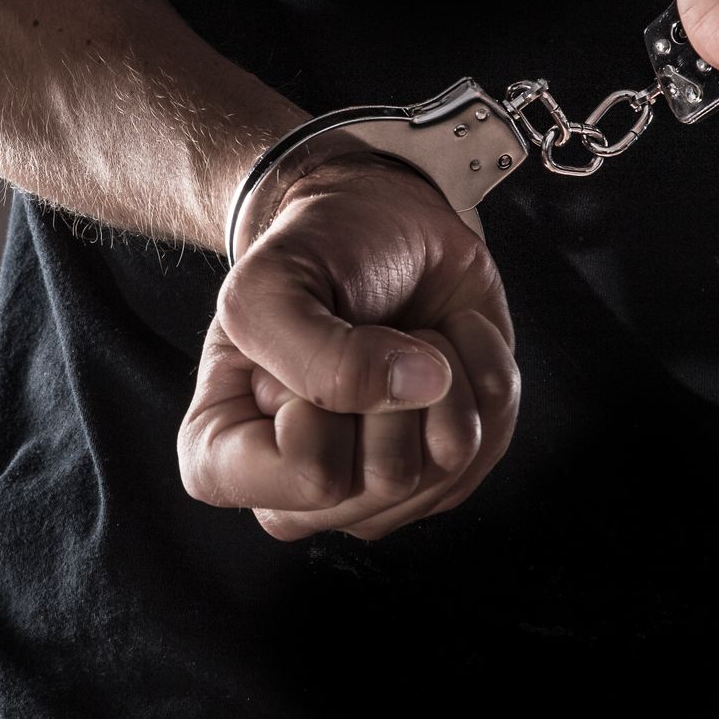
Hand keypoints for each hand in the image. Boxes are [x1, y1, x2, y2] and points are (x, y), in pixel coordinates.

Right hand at [177, 153, 519, 540]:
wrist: (375, 221)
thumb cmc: (309, 256)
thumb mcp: (272, 284)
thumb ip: (316, 353)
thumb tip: (422, 386)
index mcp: (225, 462)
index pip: (312, 477)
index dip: (329, 400)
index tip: (311, 343)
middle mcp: (302, 496)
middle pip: (387, 480)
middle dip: (390, 382)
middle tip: (363, 334)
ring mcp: (377, 494)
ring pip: (448, 466)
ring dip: (441, 370)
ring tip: (403, 336)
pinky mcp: (445, 471)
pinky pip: (493, 439)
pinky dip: (481, 366)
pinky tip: (443, 343)